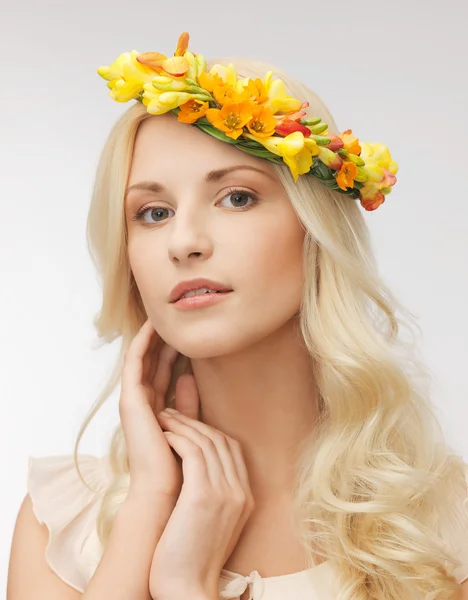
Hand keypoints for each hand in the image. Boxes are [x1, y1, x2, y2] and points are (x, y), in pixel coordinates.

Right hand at [119, 318, 198, 499]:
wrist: (165, 490)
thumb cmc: (180, 464)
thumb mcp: (189, 425)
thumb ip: (188, 403)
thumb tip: (189, 377)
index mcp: (156, 410)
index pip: (164, 373)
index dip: (173, 351)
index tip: (187, 333)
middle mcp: (143, 403)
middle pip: (153, 362)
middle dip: (163, 340)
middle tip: (176, 318)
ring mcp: (134, 401)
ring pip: (142, 359)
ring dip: (152, 337)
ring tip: (163, 315)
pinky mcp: (130, 401)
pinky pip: (134, 365)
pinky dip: (142, 345)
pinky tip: (152, 328)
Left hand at [149, 410, 254, 599]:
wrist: (187, 590)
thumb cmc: (189, 558)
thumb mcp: (210, 522)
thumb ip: (211, 493)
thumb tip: (194, 471)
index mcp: (245, 497)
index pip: (232, 449)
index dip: (209, 430)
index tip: (187, 424)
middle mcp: (240, 491)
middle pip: (221, 440)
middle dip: (194, 421)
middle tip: (171, 413)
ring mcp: (225, 493)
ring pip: (207, 441)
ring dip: (183, 424)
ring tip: (163, 418)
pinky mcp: (204, 496)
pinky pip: (194, 452)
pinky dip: (179, 438)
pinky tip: (165, 435)